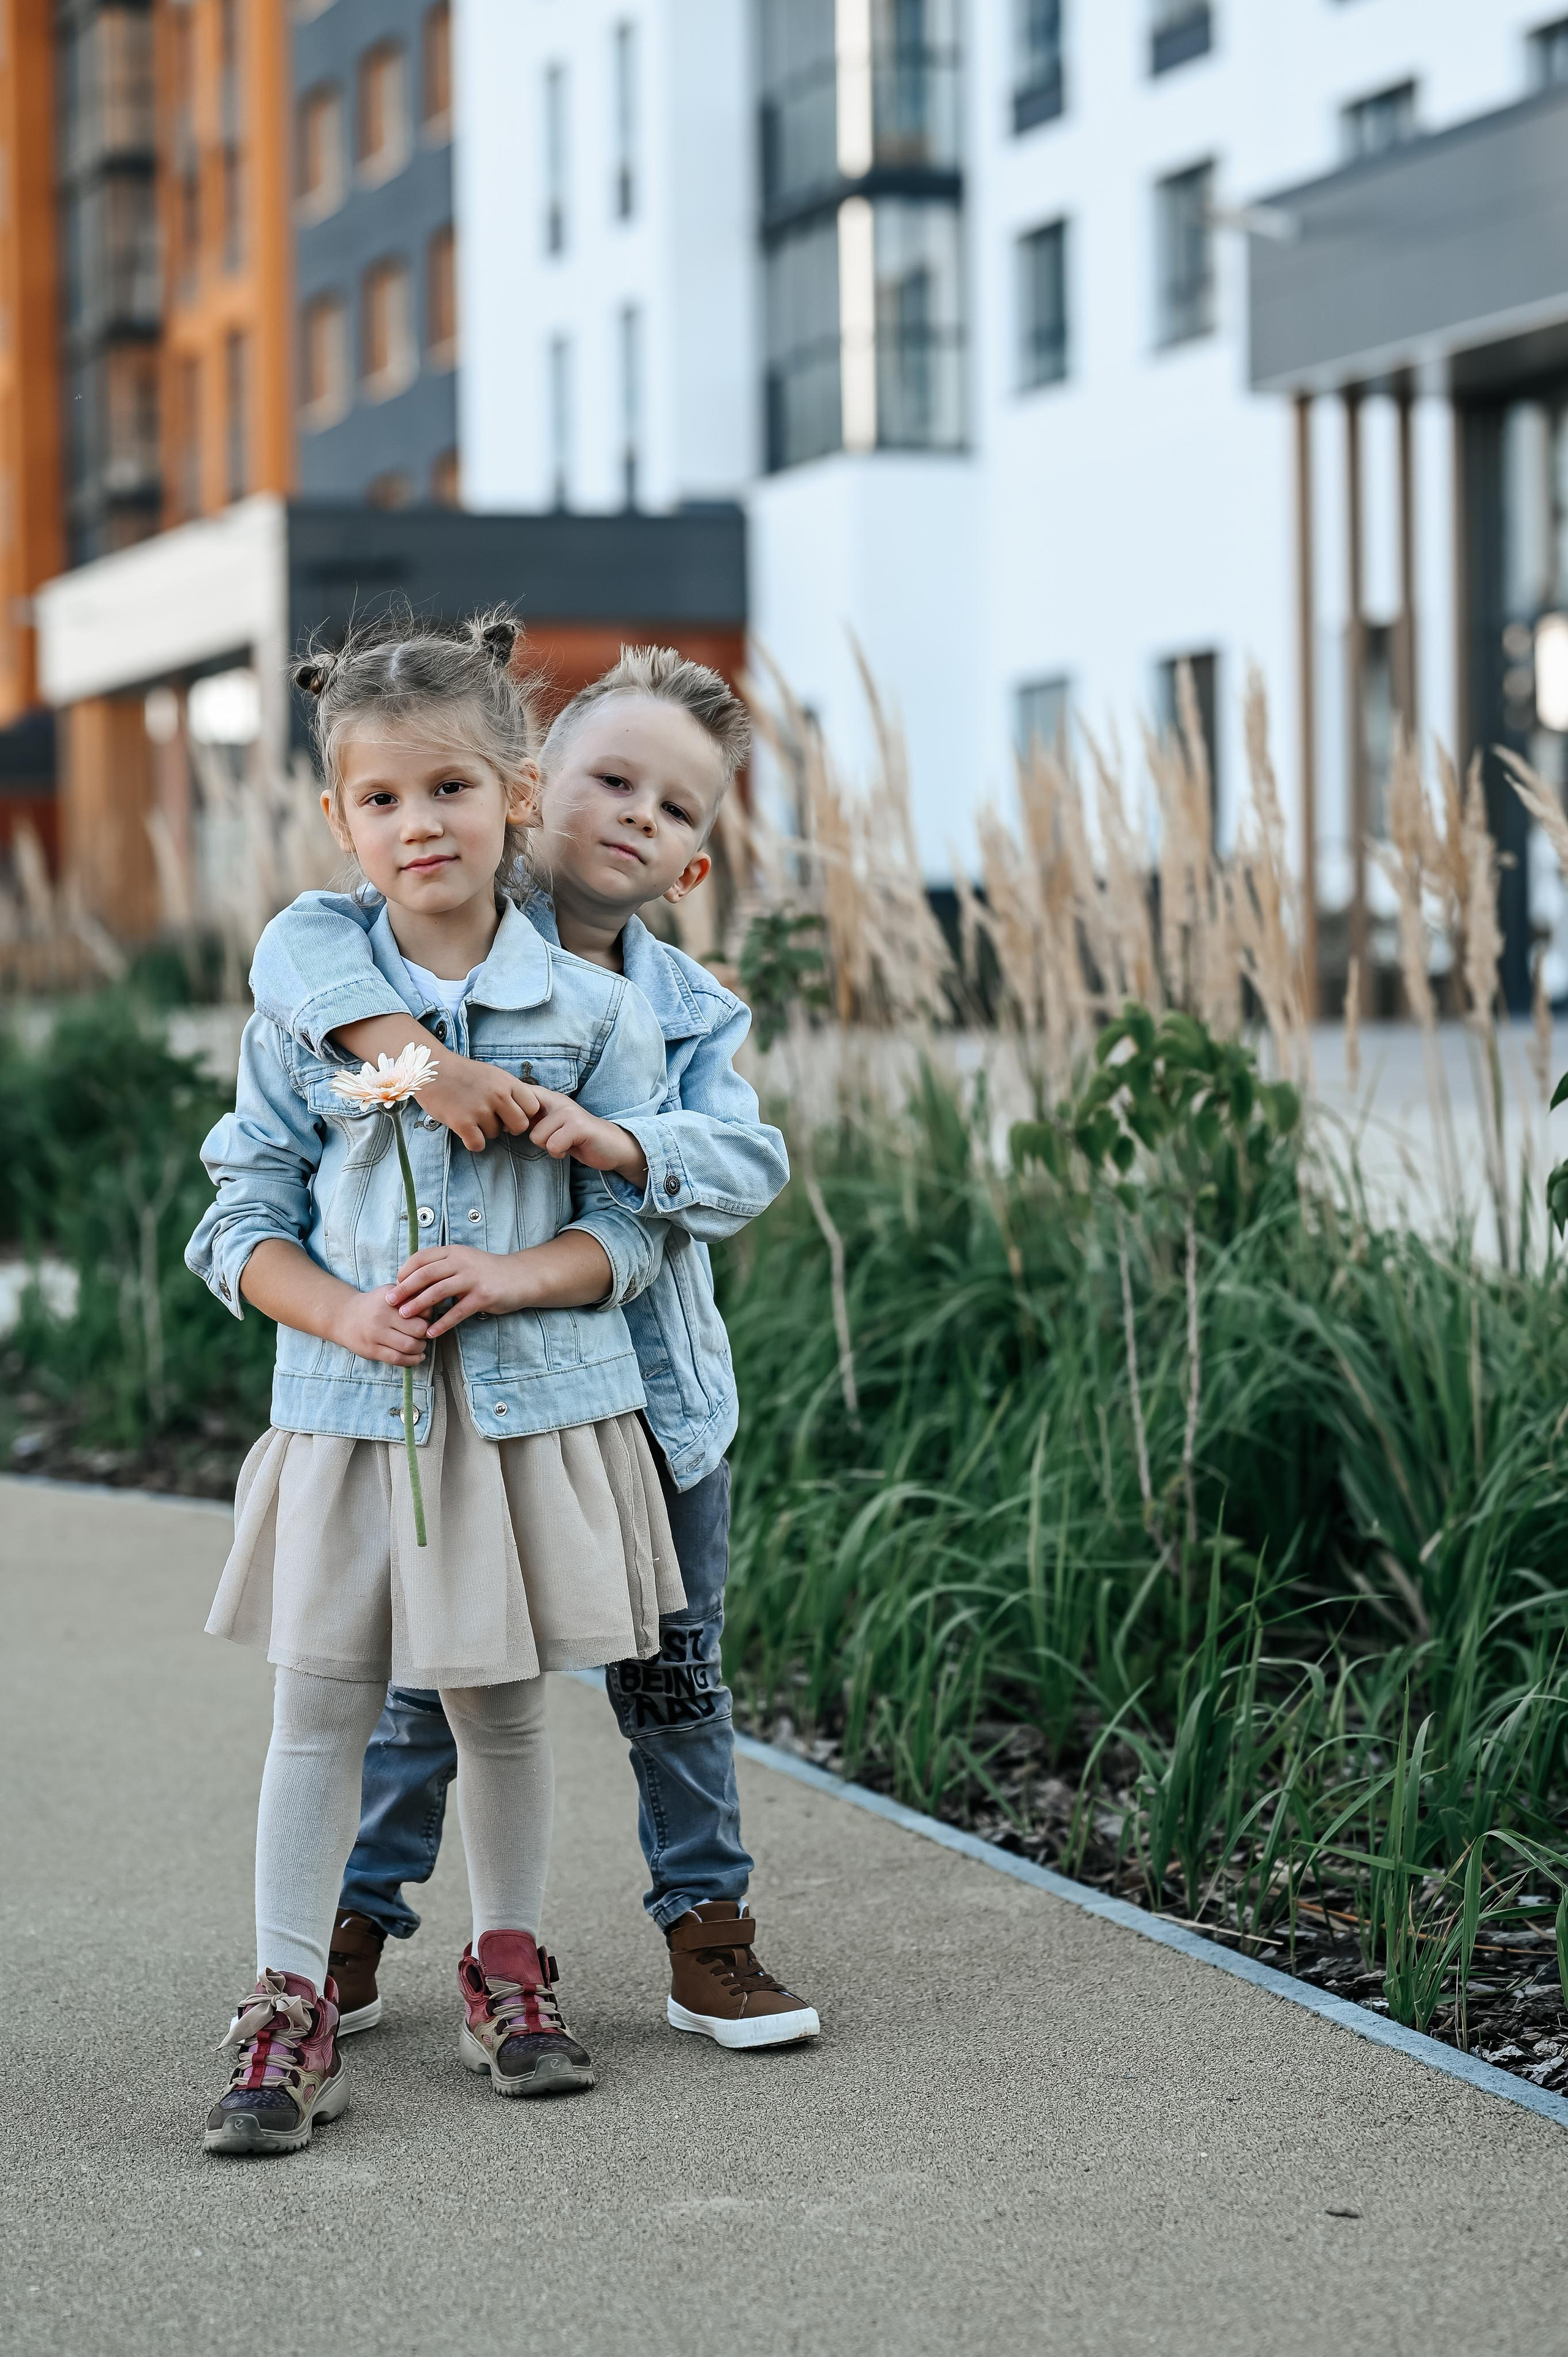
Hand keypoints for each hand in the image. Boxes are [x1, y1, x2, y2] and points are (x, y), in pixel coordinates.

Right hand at [332, 1286, 429, 1366]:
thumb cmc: (375, 1304)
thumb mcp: (391, 1292)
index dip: (428, 1315)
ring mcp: (376, 1335)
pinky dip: (413, 1360)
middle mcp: (382, 1317)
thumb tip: (436, 1300)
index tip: (425, 1317)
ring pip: (409, 1346)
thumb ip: (411, 1294)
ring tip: (420, 1344)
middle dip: (426, 1333)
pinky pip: (398, 1359)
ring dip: (421, 1347)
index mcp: (389, 1300)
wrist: (344, 1316)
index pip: (420, 1309)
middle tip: (425, 1333)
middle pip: (418, 1329)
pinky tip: (418, 1356)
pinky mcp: (372, 1351)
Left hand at [387, 1245, 524, 1337]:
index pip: (422, 1258)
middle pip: (425, 1274)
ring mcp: (473, 1279)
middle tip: (390, 1302)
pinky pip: (457, 1312)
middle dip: (405, 1288)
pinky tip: (431, 1333)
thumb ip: (443, 1267)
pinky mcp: (483, 1296)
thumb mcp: (464, 1261)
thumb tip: (414, 1280)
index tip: (395, 1284)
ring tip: (405, 1316)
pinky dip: (442, 1323)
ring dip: (419, 1305)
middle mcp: (462, 1261)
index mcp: (454, 1251)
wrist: (520, 1277)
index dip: (405, 1271)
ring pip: (438, 1291)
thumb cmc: (487, 1272)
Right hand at [415, 1056, 541, 1152]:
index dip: (523, 1113)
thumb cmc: (462, 1073)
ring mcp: (480, 1109)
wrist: (430, 1069)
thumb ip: (510, 1090)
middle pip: (520, 1126)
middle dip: (509, 1127)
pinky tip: (465, 1130)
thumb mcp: (492, 1074)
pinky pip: (478, 1145)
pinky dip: (472, 1142)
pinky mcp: (462, 1122)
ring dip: (484, 1130)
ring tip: (470, 1115)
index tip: (510, 1113)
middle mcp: (497, 1095)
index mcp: (507, 1082)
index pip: (533, 1107)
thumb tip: (527, 1112)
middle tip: (494, 1121)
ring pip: (495, 1134)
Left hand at [525, 1087, 648, 1184]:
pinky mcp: (578, 1127)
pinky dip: (559, 1153)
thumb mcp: (553, 1124)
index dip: (513, 1113)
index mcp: (550, 1097)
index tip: (519, 1126)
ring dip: (549, 1146)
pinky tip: (570, 1149)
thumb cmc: (578, 1137)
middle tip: (552, 1139)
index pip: (521, 1095)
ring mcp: (569, 1112)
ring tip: (564, 1143)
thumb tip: (505, 1122)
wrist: (612, 1145)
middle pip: (524, 1121)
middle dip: (534, 1136)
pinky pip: (553, 1146)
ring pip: (537, 1137)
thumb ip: (534, 1119)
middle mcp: (558, 1100)